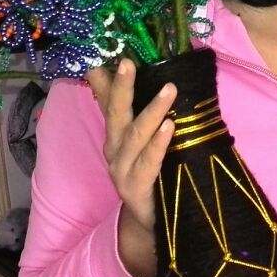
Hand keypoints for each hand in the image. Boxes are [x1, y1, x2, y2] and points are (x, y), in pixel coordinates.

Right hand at [85, 59, 175, 276]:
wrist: (149, 223)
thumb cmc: (148, 175)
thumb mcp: (137, 142)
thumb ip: (128, 114)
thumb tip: (117, 79)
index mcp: (114, 138)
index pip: (108, 102)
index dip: (109, 78)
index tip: (113, 52)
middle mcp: (113, 152)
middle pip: (115, 114)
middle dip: (122, 88)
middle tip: (129, 62)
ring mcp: (122, 171)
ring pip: (135, 136)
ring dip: (152, 111)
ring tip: (169, 89)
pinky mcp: (136, 189)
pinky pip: (148, 162)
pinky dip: (157, 144)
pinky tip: (169, 127)